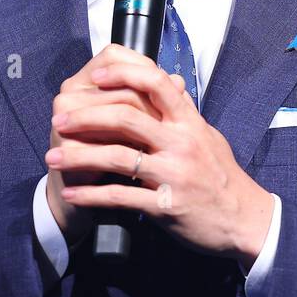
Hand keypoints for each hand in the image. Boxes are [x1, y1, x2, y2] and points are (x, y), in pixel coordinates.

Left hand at [46, 57, 273, 266]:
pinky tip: (71, 193)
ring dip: (78, 157)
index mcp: (189, 122)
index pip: (155, 83)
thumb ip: (183, 112)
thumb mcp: (206, 136)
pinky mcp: (164, 206)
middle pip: (126, 117)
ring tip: (52, 157)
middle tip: (59, 119)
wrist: (245, 221)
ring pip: (117, 157)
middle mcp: (180, 143)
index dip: (123, 74)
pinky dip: (90, 195)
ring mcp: (173, 174)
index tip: (96, 76)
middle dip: (85, 117)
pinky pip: (120, 197)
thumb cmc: (222, 176)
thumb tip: (169, 83)